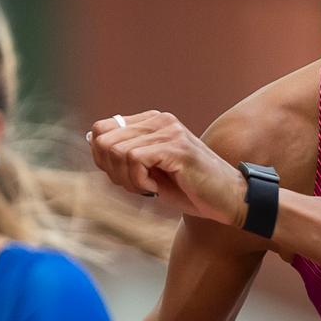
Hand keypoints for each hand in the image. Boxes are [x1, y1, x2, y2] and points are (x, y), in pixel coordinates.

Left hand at [88, 111, 246, 227]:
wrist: (227, 200)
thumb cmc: (189, 189)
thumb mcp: (150, 171)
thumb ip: (124, 156)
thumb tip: (93, 142)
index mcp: (151, 121)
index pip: (101, 129)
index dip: (102, 158)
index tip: (123, 177)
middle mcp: (159, 120)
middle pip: (103, 140)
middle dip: (112, 171)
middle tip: (136, 187)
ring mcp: (169, 131)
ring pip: (117, 150)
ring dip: (126, 179)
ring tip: (148, 188)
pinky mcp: (176, 147)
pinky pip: (134, 159)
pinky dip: (138, 181)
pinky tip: (155, 189)